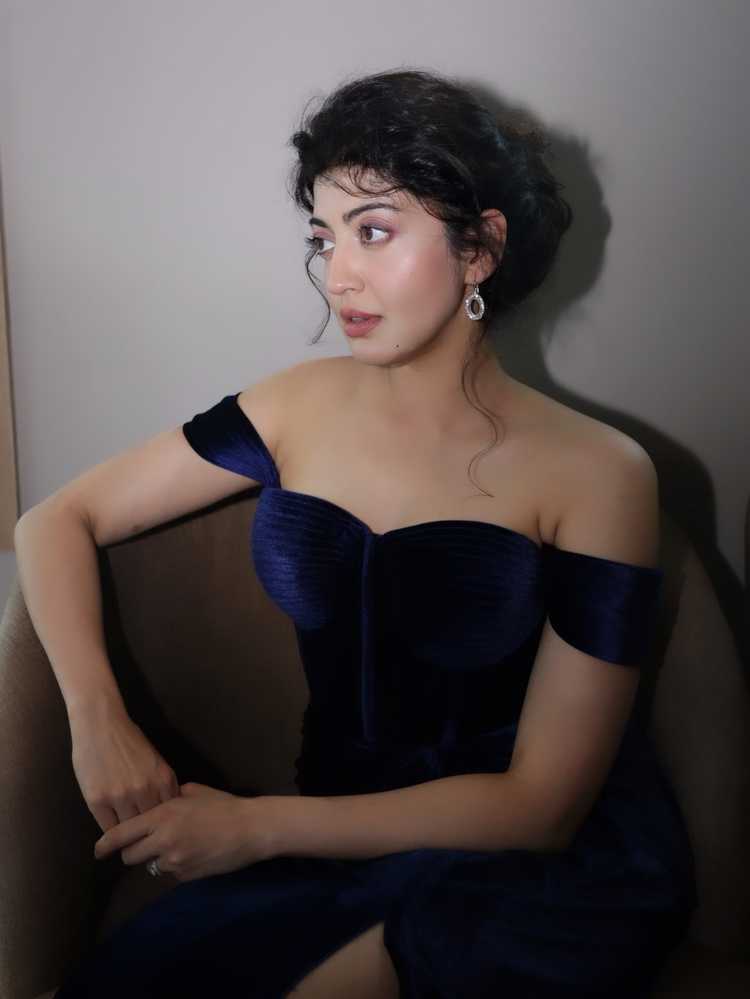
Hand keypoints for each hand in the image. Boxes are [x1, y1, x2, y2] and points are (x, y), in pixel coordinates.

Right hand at [70, 708, 179, 831]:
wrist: (101, 724)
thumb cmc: (129, 739)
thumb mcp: (155, 761)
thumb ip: (160, 784)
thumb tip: (165, 809)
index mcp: (163, 779)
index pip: (169, 815)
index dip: (164, 826)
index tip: (160, 833)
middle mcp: (145, 790)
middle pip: (151, 825)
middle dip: (148, 834)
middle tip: (144, 842)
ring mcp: (121, 797)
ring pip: (130, 830)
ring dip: (129, 836)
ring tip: (128, 841)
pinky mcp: (98, 801)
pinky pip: (108, 828)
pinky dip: (112, 831)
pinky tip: (113, 831)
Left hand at [93, 782, 275, 881]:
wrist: (250, 829)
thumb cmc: (223, 805)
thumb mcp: (193, 792)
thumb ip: (168, 798)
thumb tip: (154, 802)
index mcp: (162, 815)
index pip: (121, 834)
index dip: (105, 844)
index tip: (97, 850)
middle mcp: (162, 840)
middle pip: (129, 856)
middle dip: (132, 852)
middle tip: (142, 845)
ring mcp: (173, 861)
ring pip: (150, 866)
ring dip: (156, 858)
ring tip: (177, 844)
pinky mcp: (185, 876)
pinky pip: (170, 873)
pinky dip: (175, 865)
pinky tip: (193, 852)